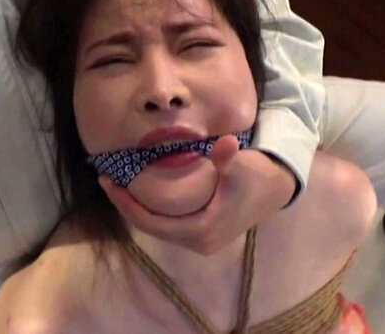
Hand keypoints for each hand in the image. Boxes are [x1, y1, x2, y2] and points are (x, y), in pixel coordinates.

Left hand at [99, 134, 295, 254]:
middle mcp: (198, 242)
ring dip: (137, 207)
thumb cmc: (257, 177)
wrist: (277, 188)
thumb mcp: (242, 165)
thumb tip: (225, 142)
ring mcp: (199, 240)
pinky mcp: (201, 232)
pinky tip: (140, 191)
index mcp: (201, 231)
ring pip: (157, 227)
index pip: (152, 221)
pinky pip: (167, 223)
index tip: (110, 182)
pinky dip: (151, 209)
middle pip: (150, 227)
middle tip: (107, 180)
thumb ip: (227, 157)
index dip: (127, 203)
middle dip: (126, 205)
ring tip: (118, 184)